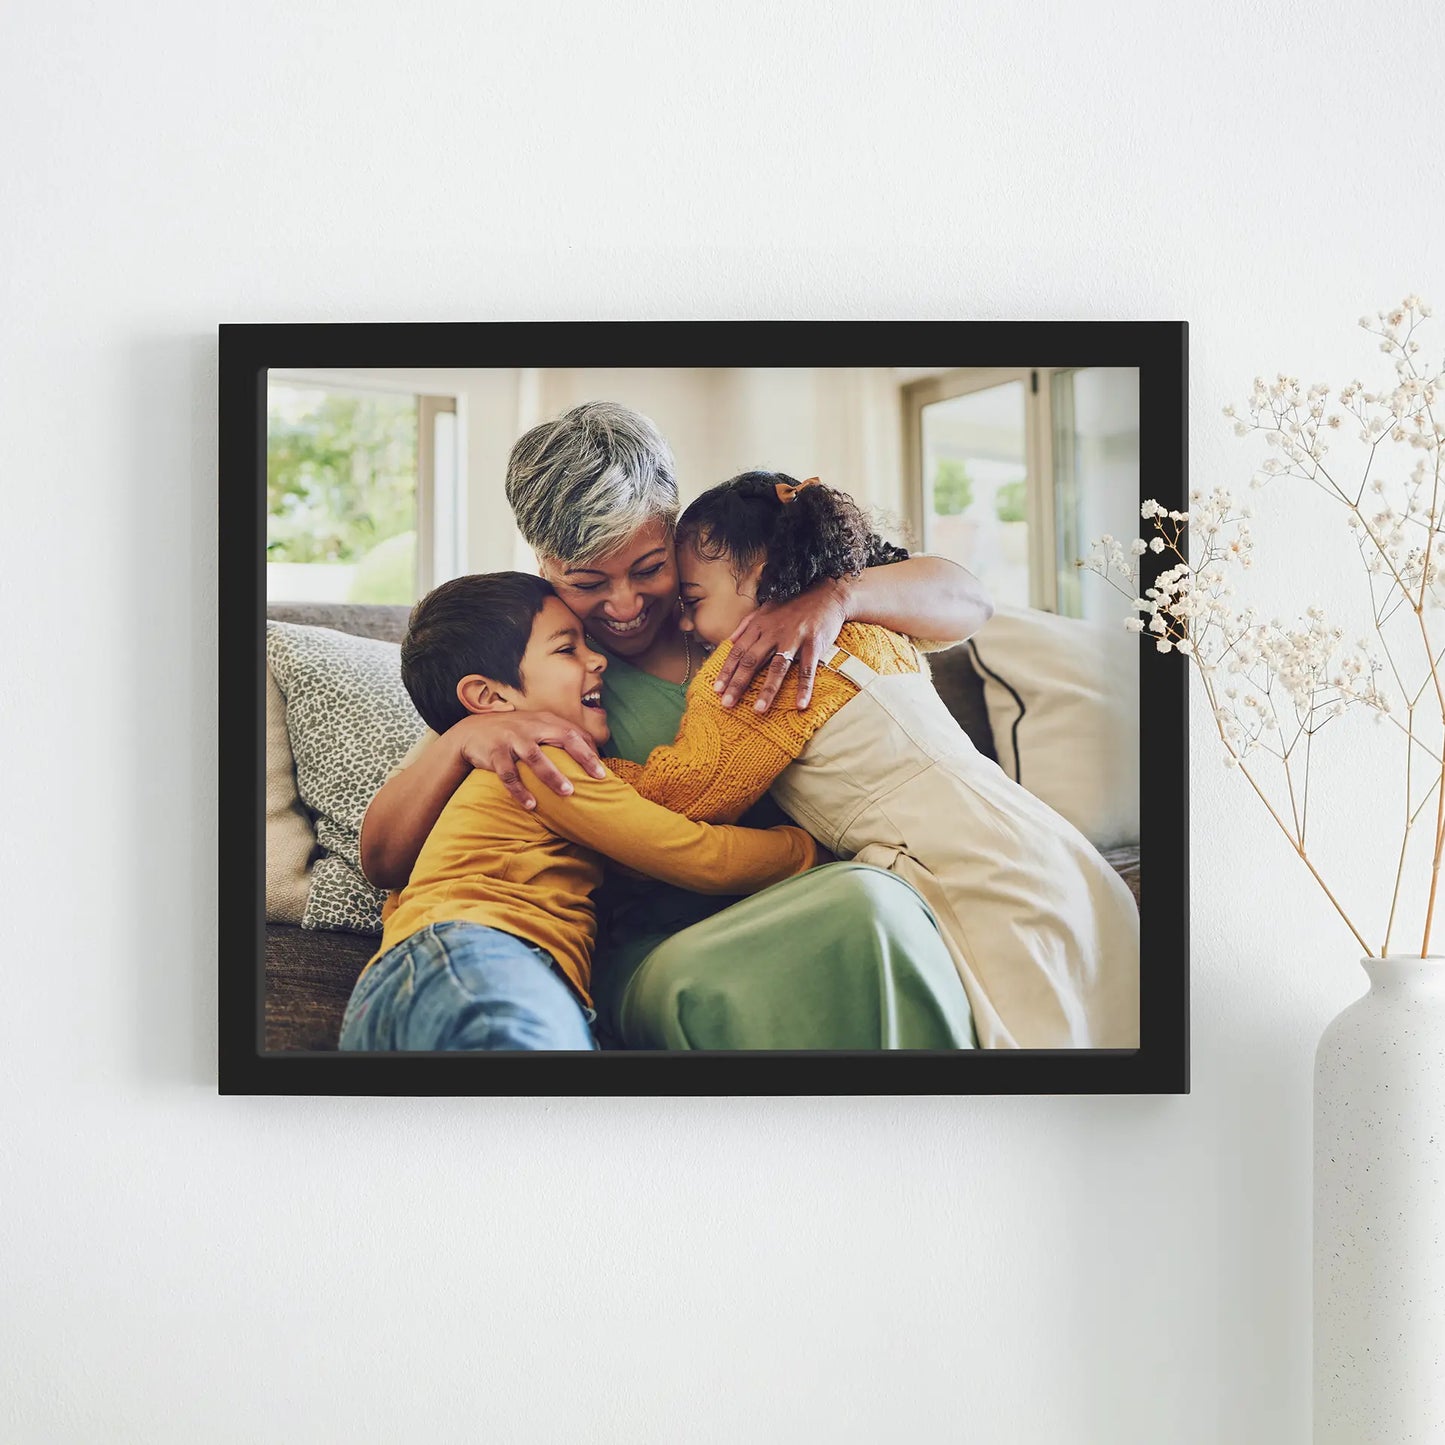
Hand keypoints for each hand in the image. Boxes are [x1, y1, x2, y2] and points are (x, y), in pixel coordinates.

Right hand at [450, 711, 607, 809]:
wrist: (472, 732)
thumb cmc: (513, 734)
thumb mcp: (535, 727)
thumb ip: (557, 736)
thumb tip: (590, 756)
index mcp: (544, 721)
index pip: (574, 732)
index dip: (590, 749)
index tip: (603, 769)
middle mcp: (531, 727)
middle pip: (562, 737)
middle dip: (582, 757)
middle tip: (598, 777)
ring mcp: (512, 739)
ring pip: (535, 757)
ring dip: (552, 775)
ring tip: (568, 792)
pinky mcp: (495, 753)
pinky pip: (509, 774)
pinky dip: (520, 791)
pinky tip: (531, 806)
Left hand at [713, 578, 848, 711]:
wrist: (826, 593)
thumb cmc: (794, 604)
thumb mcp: (766, 609)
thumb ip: (746, 625)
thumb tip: (729, 640)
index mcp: (759, 625)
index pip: (737, 651)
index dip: (726, 671)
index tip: (716, 689)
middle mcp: (772, 632)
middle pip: (751, 661)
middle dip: (738, 683)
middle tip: (727, 703)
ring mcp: (793, 638)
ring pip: (777, 667)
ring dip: (767, 690)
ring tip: (759, 709)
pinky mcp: (813, 644)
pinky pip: (807, 669)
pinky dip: (804, 687)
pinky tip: (801, 704)